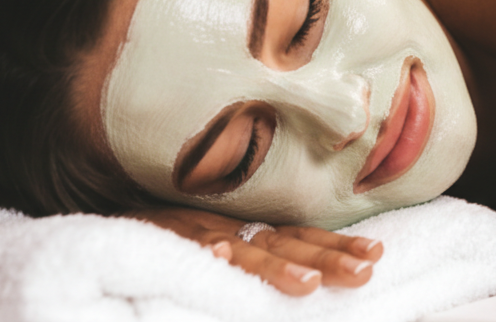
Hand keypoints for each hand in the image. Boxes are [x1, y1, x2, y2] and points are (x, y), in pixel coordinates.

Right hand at [127, 207, 383, 295]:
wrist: (118, 207)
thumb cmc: (176, 232)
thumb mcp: (225, 238)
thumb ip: (261, 252)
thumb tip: (311, 270)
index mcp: (251, 229)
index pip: (302, 237)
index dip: (338, 246)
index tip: (378, 254)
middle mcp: (233, 227)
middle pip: (287, 244)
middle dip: (327, 260)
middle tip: (364, 273)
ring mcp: (199, 233)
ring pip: (245, 251)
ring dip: (274, 268)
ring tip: (306, 287)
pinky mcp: (165, 238)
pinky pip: (185, 247)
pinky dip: (204, 253)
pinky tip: (220, 258)